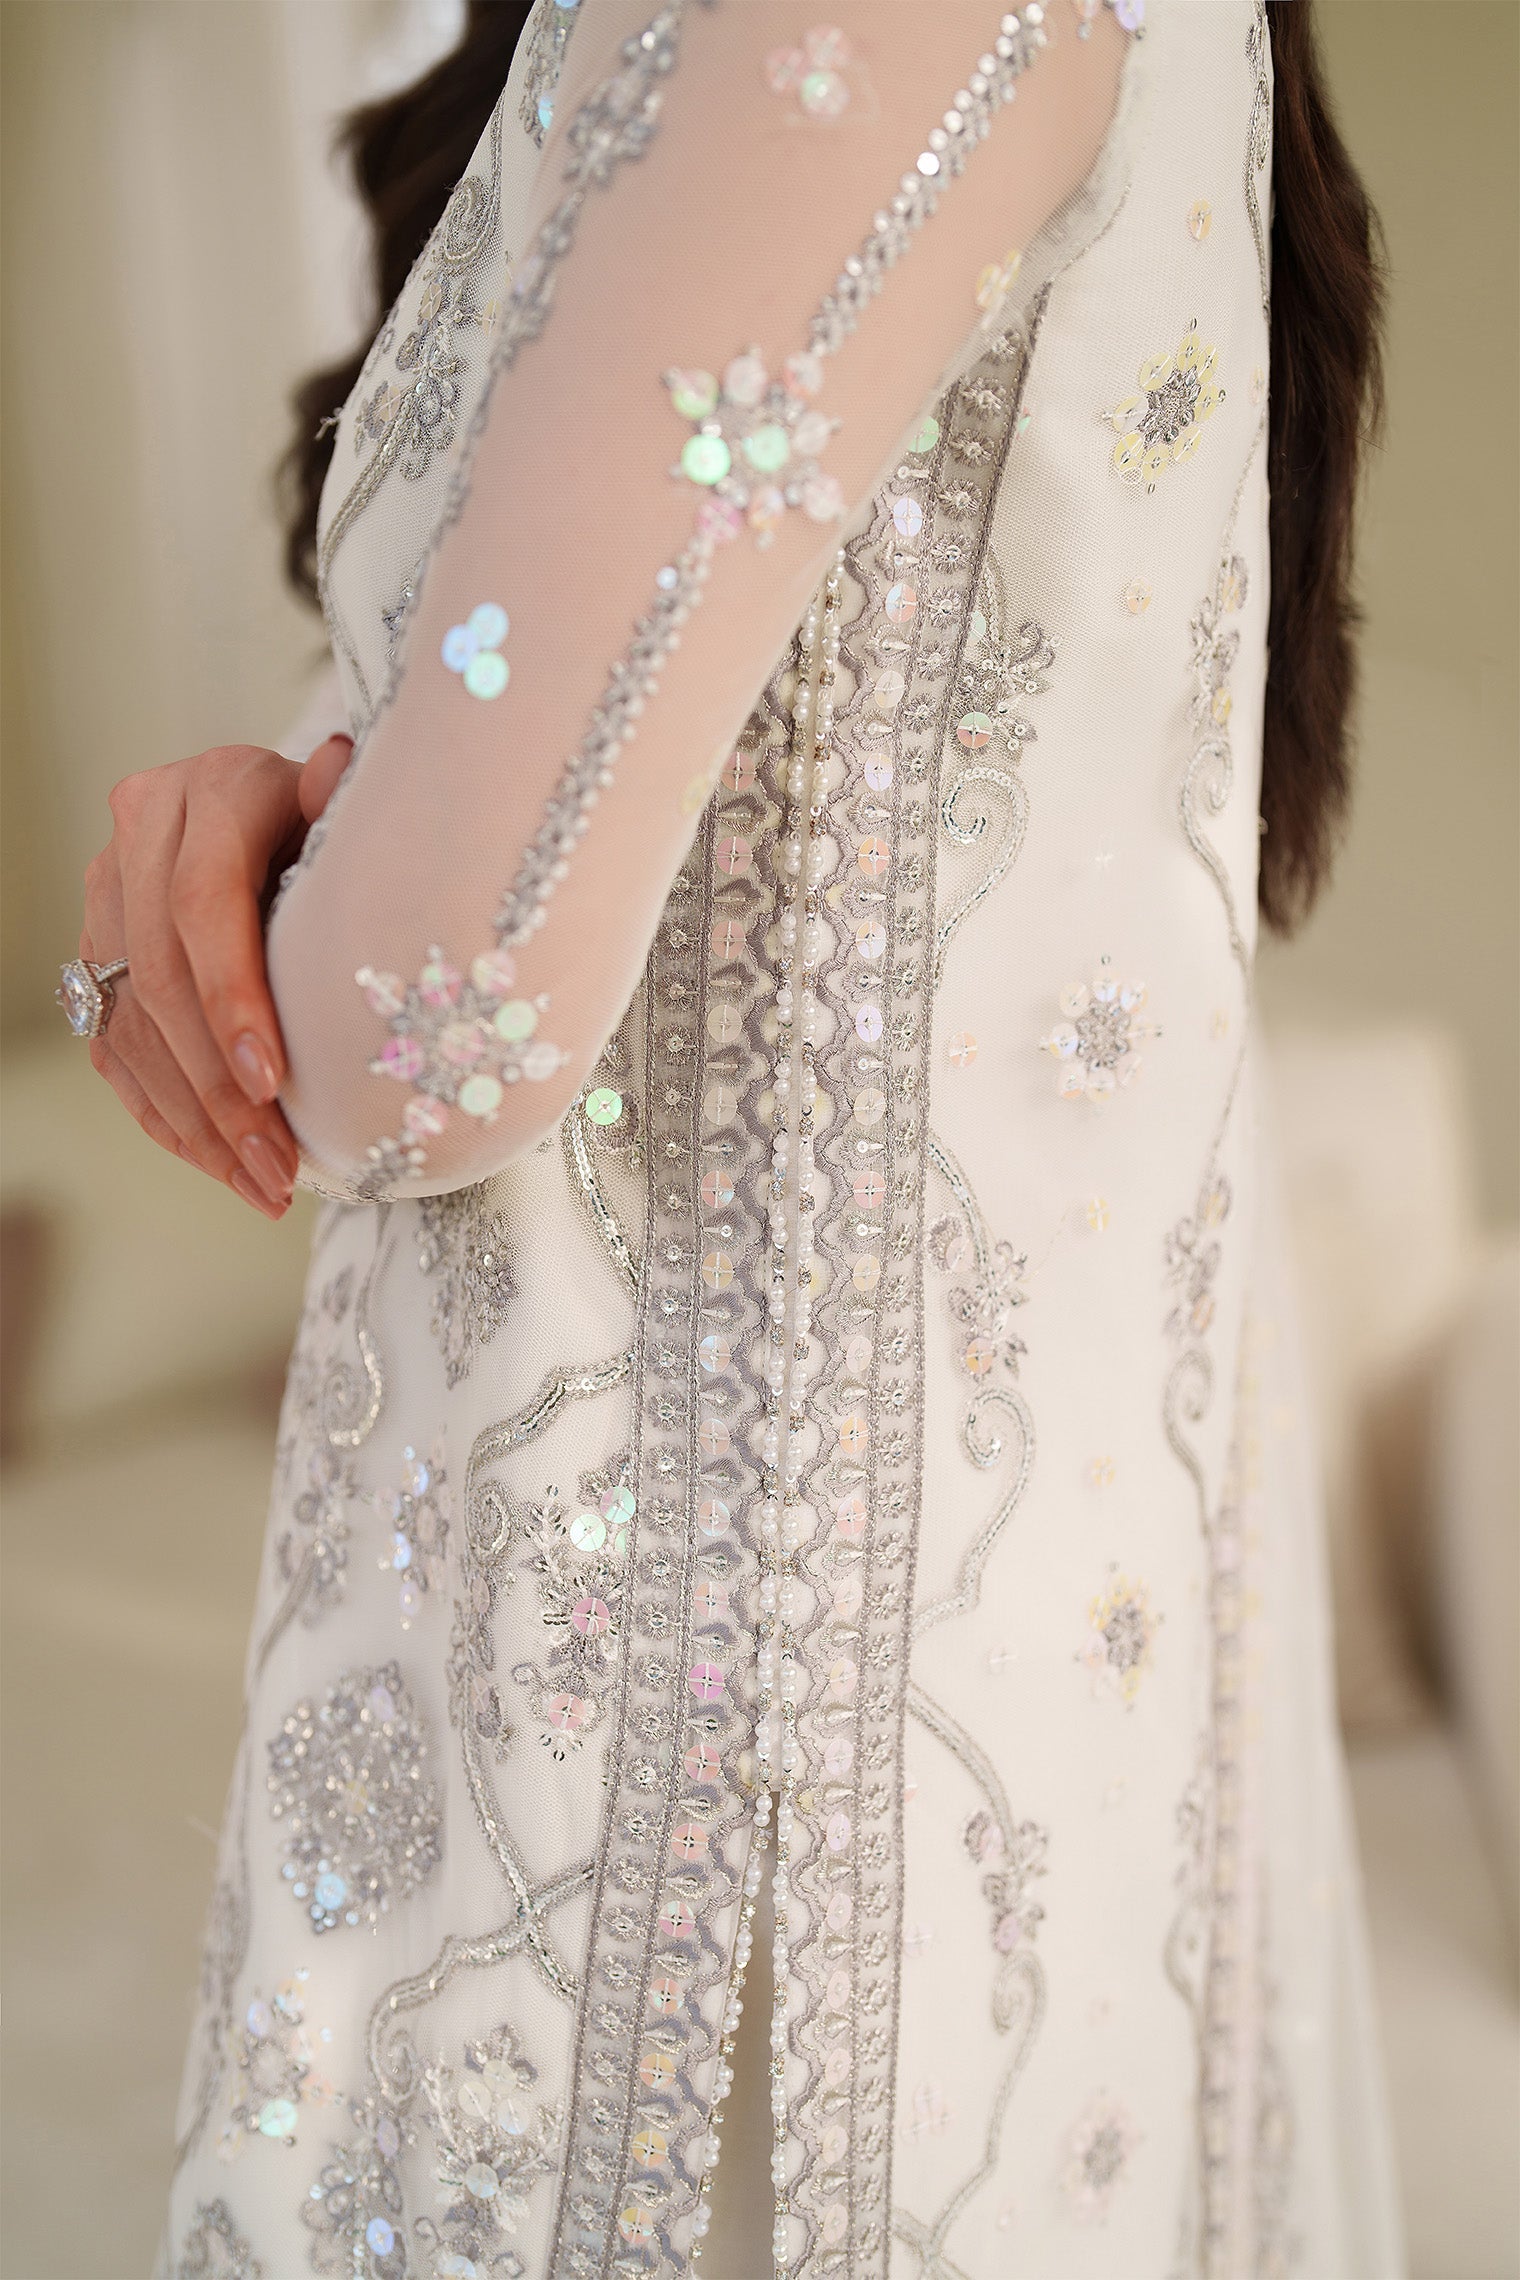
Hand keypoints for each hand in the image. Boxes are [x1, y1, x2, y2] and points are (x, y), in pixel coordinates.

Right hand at [81, 733, 352, 1217]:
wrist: (291, 815)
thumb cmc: (350, 825)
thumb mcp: (361, 814)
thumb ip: (348, 809)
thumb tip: (337, 771)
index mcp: (213, 789)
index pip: (203, 901)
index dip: (232, 997)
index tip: (274, 1083)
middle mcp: (141, 834)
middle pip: (161, 977)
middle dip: (220, 1090)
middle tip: (279, 1169)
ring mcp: (108, 894)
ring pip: (131, 1024)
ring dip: (197, 1121)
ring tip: (263, 1186)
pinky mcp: (95, 950)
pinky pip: (115, 1047)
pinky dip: (166, 1114)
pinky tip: (217, 1163)